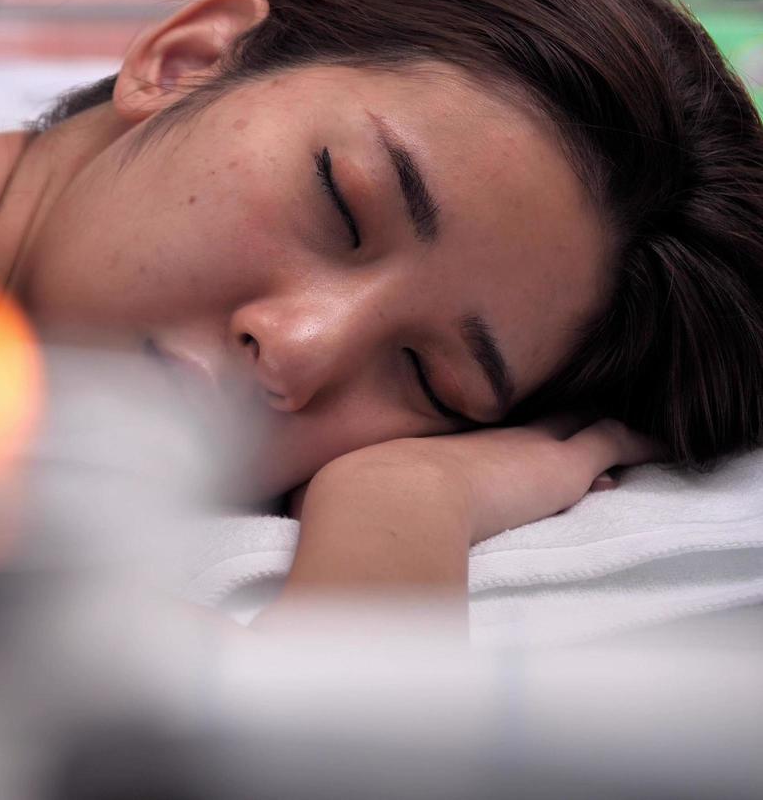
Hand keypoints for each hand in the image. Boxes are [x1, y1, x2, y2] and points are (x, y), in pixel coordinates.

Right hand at [314, 417, 657, 543]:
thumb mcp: (322, 503)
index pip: (468, 441)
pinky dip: (633, 440)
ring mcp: (517, 445)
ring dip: (588, 429)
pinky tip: (653, 442)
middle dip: (542, 427)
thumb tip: (282, 512)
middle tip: (560, 432)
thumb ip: (314, 506)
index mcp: (424, 447)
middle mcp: (472, 437)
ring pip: (567, 422)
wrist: (384, 505)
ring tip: (609, 433)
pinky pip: (610, 440)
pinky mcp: (560, 465)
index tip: (500, 452)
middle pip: (519, 422)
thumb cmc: (343, 510)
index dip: (489, 445)